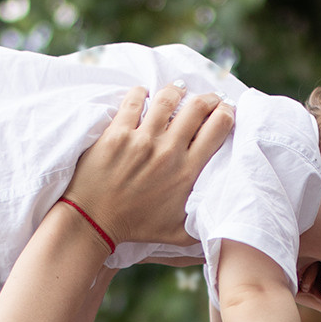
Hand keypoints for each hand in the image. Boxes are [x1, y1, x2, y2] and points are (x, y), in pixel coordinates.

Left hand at [63, 84, 234, 245]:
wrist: (94, 221)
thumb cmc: (136, 227)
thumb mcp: (178, 232)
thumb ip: (202, 223)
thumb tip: (222, 217)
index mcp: (187, 172)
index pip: (217, 129)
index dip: (227, 114)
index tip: (226, 110)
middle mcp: (168, 151)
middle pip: (197, 108)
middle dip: (208, 98)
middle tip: (209, 97)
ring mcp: (142, 140)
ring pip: (167, 99)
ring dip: (177, 90)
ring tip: (179, 89)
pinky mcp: (117, 133)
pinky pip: (133, 100)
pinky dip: (141, 93)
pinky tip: (144, 93)